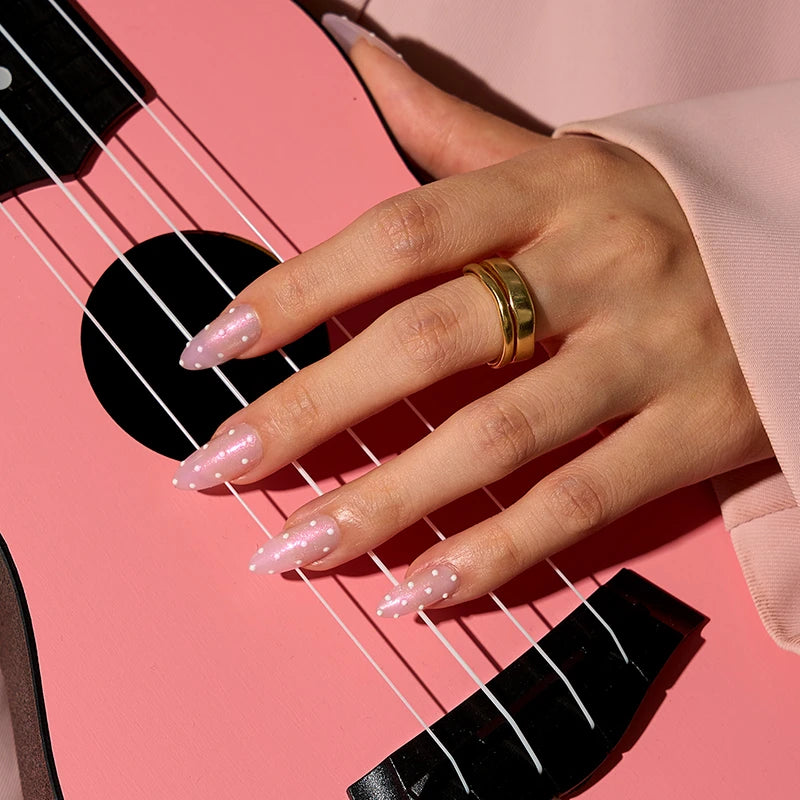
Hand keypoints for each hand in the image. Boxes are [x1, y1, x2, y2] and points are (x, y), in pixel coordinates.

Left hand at [172, 28, 770, 615]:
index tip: (215, 346)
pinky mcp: (696, 431)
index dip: (300, 290)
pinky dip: (496, 551)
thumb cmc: (664, 209)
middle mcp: (596, 266)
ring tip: (298, 546)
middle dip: (314, 410)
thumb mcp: (571, 156)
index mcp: (554, 190)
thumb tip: (360, 62)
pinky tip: (417, 588)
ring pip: (497, 436)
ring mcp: (650, 352)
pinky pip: (581, 502)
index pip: (401, 234)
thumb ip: (456, 128)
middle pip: (428, 341)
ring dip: (385, 500)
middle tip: (221, 464)